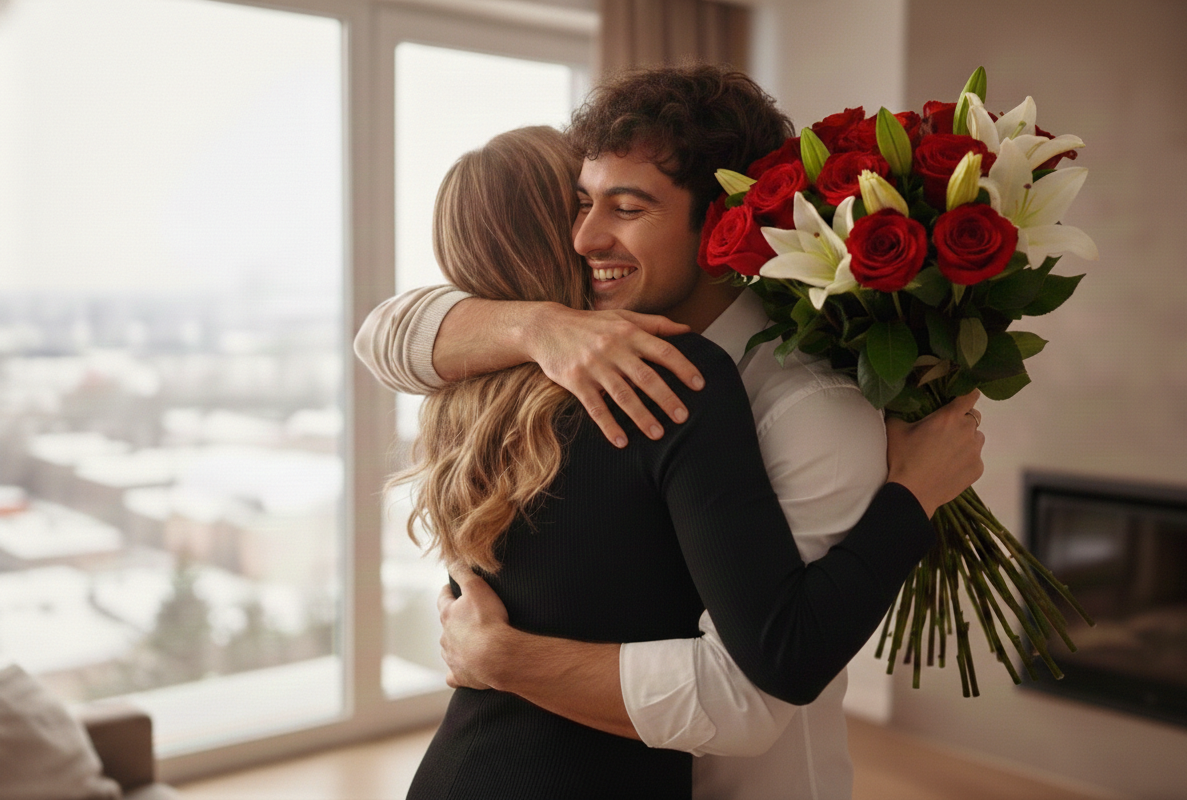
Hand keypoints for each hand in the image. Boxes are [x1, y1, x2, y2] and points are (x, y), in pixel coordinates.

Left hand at [437, 569, 510, 689]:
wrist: (497, 657)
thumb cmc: (488, 621)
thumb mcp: (477, 588)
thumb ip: (463, 572)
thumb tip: (450, 557)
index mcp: (448, 614)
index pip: (444, 598)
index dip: (448, 591)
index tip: (450, 588)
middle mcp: (445, 637)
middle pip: (446, 625)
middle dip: (453, 620)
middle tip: (466, 616)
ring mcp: (452, 658)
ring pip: (449, 648)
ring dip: (456, 644)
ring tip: (469, 641)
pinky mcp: (461, 676)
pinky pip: (455, 675)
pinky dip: (457, 672)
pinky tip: (463, 670)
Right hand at [527, 304, 703, 446]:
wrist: (547, 328)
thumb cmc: (591, 324)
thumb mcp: (623, 317)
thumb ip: (656, 324)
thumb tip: (688, 330)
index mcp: (629, 333)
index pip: (662, 351)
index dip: (683, 367)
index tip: (699, 385)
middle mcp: (613, 349)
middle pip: (646, 377)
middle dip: (666, 398)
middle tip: (683, 417)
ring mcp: (594, 366)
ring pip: (622, 395)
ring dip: (641, 416)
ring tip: (658, 434)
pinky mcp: (576, 381)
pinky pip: (595, 407)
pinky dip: (608, 425)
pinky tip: (621, 442)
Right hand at [885, 390, 985, 517]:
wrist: (912, 493)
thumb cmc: (903, 458)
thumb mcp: (895, 430)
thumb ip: (901, 413)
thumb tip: (899, 405)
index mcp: (949, 417)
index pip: (970, 395)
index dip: (967, 394)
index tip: (962, 397)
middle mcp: (967, 430)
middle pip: (973, 417)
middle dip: (961, 420)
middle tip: (945, 432)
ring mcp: (975, 451)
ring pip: (976, 438)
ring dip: (966, 440)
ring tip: (948, 451)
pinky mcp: (977, 468)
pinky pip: (975, 458)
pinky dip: (965, 459)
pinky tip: (949, 467)